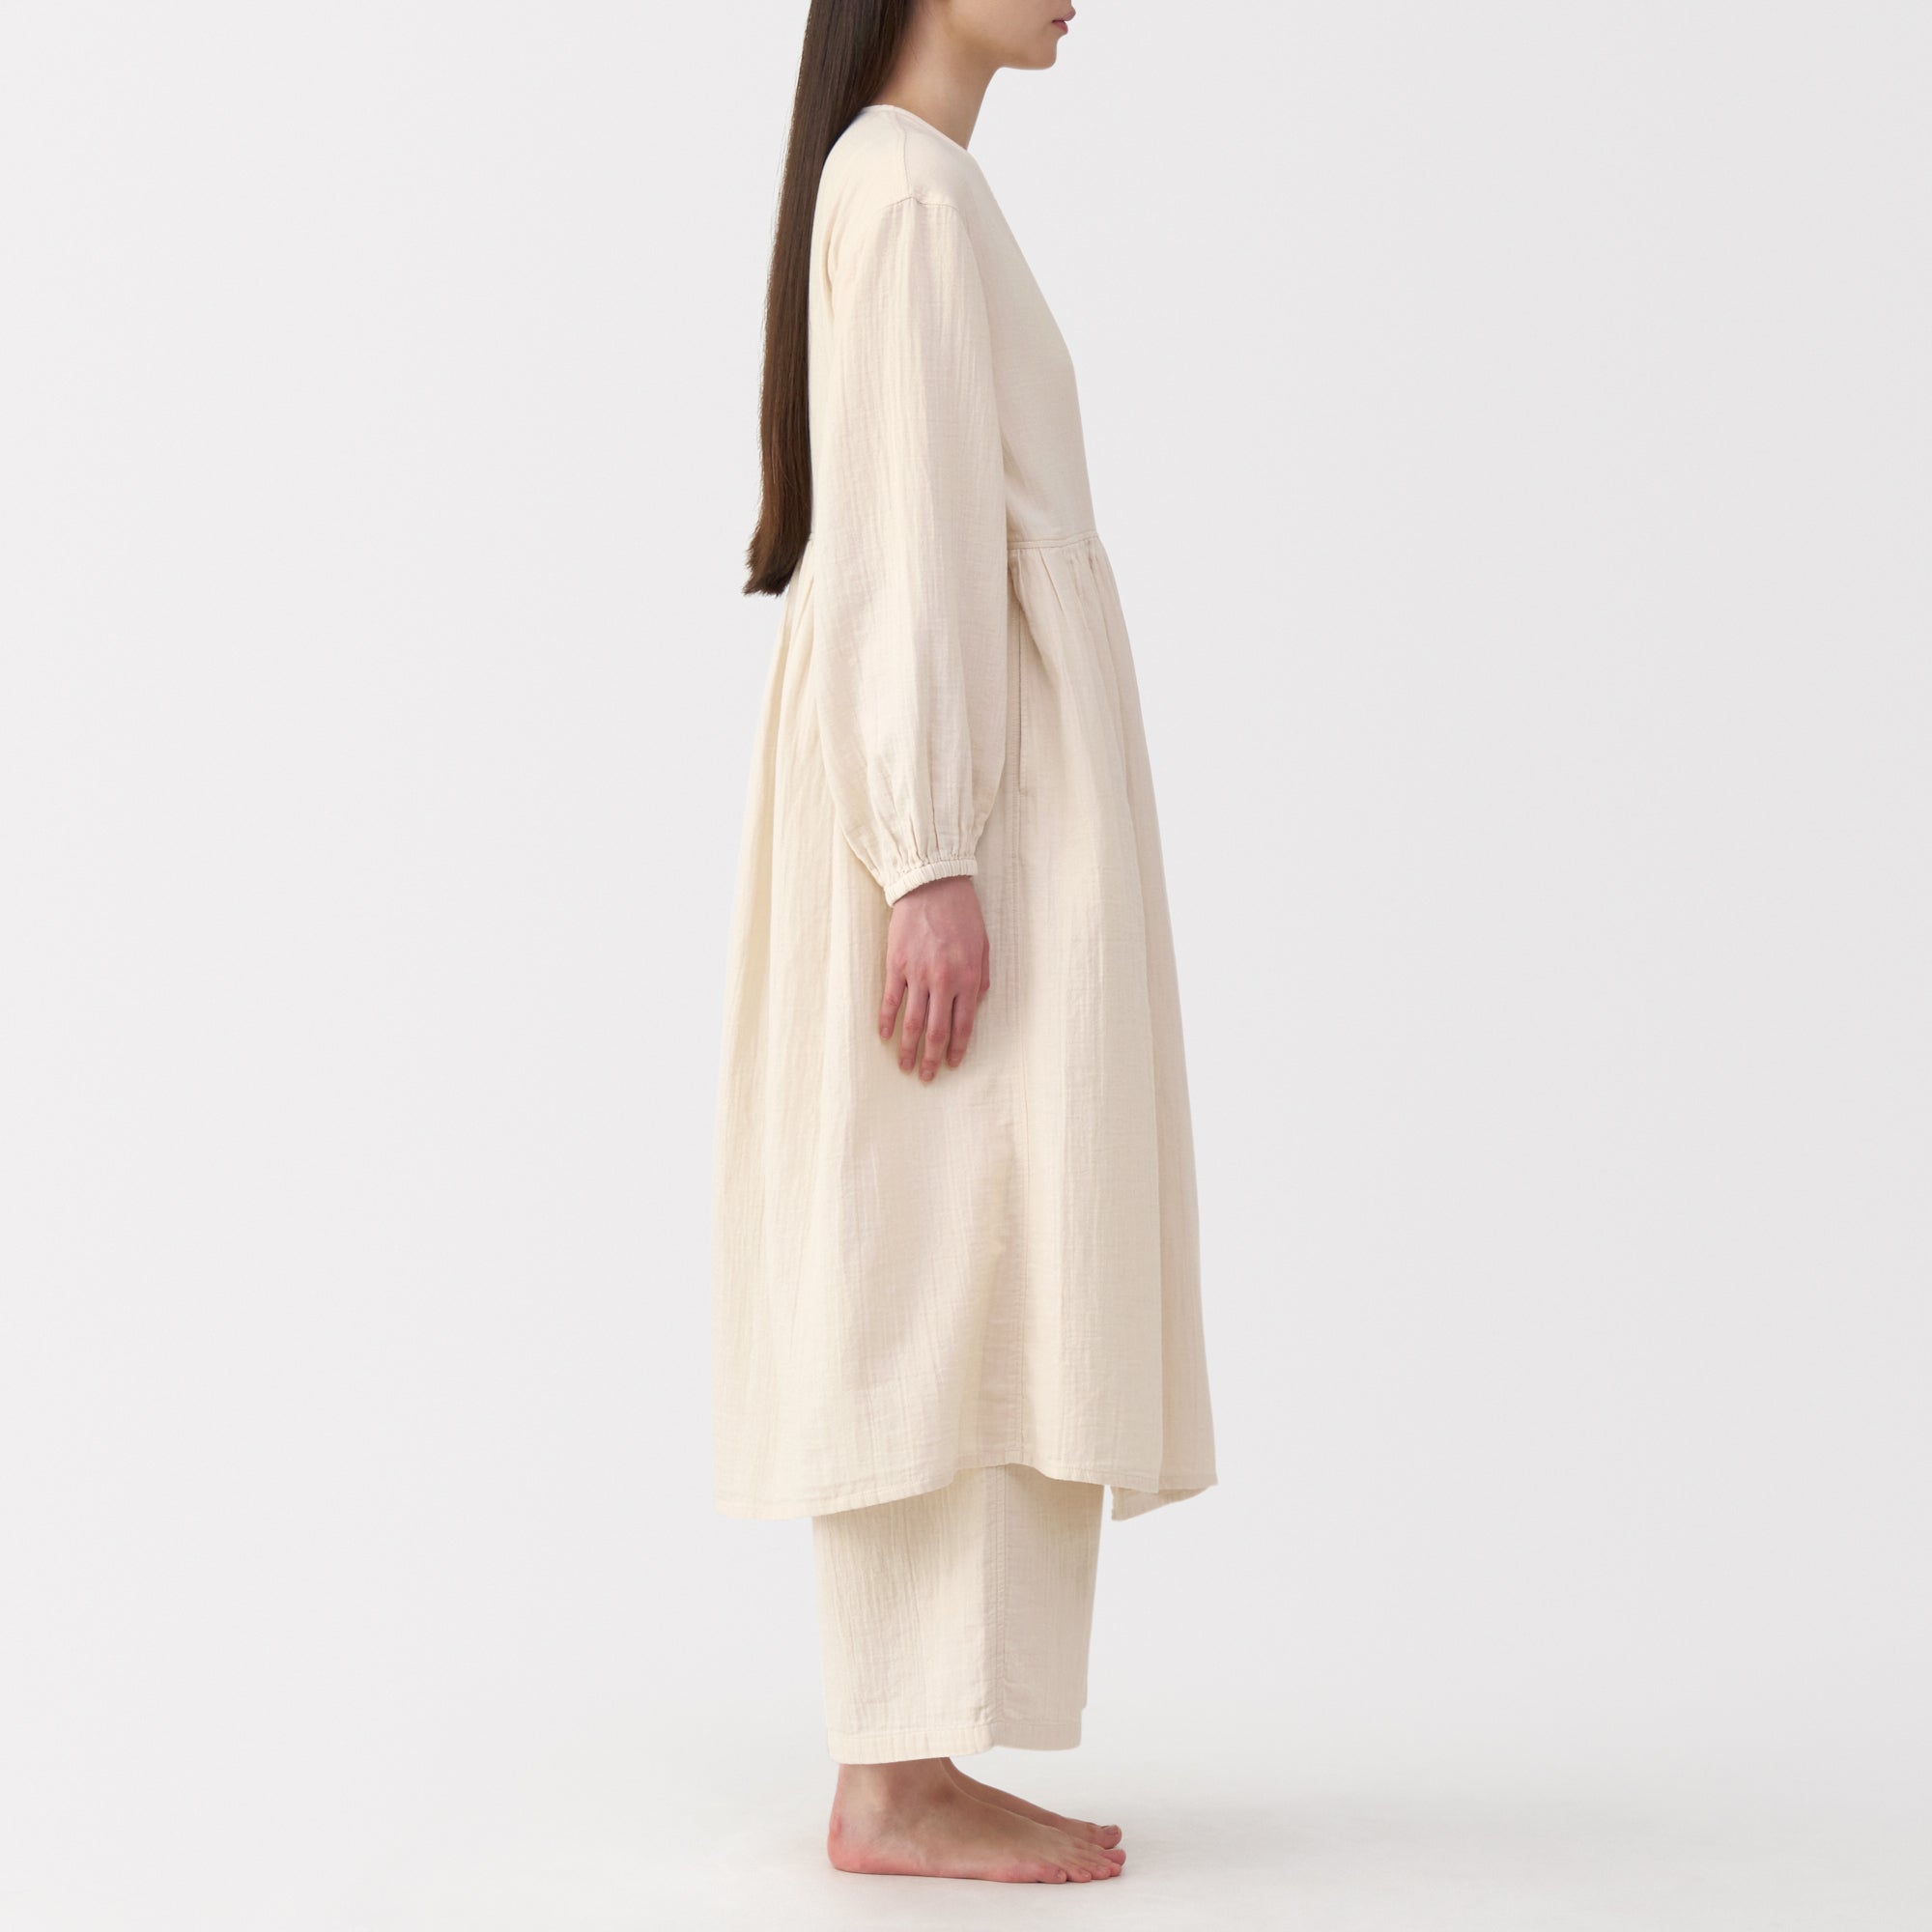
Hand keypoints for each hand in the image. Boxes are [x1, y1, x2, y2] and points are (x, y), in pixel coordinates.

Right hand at [878, 876, 991, 1080]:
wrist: (932, 884)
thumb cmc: (962, 913)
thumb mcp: (984, 945)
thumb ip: (982, 977)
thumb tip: (978, 1003)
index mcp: (968, 978)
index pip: (963, 1025)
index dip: (957, 1049)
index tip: (952, 1065)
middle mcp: (943, 980)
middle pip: (937, 1031)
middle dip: (931, 1058)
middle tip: (927, 1077)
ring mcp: (917, 973)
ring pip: (912, 1021)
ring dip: (908, 1048)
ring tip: (904, 1066)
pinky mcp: (896, 964)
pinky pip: (890, 999)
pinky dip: (887, 1021)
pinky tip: (885, 1036)